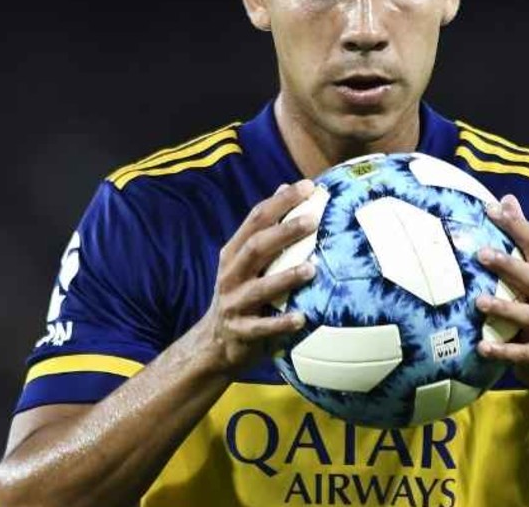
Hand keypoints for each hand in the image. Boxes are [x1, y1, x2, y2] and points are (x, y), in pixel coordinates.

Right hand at [196, 179, 318, 373]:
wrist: (215, 342)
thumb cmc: (242, 293)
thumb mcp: (247, 260)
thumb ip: (265, 228)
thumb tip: (287, 187)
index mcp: (234, 252)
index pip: (256, 219)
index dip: (281, 202)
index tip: (308, 187)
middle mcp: (231, 274)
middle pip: (256, 247)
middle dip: (284, 232)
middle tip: (313, 220)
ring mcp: (234, 303)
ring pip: (259, 287)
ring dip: (285, 277)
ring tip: (312, 268)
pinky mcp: (241, 331)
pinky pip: (262, 327)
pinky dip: (281, 323)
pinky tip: (302, 318)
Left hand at [475, 194, 528, 393]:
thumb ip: (523, 240)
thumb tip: (506, 198)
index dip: (516, 225)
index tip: (491, 209)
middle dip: (510, 265)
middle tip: (481, 253)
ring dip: (505, 308)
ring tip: (479, 302)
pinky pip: (521, 353)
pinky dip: (502, 351)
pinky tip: (481, 347)